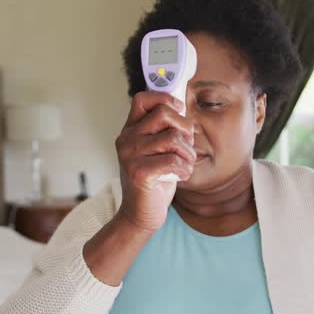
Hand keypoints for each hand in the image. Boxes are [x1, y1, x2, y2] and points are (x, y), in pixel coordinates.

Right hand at [114, 91, 195, 231]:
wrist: (140, 215)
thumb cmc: (155, 181)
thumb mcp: (159, 150)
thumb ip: (166, 129)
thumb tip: (183, 108)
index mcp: (130, 130)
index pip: (144, 99)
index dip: (165, 100)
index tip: (179, 112)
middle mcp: (126, 139)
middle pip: (164, 114)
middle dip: (185, 129)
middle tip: (185, 148)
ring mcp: (129, 155)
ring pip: (173, 138)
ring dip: (188, 153)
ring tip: (184, 165)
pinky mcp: (138, 172)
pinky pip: (173, 160)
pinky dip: (185, 169)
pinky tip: (181, 176)